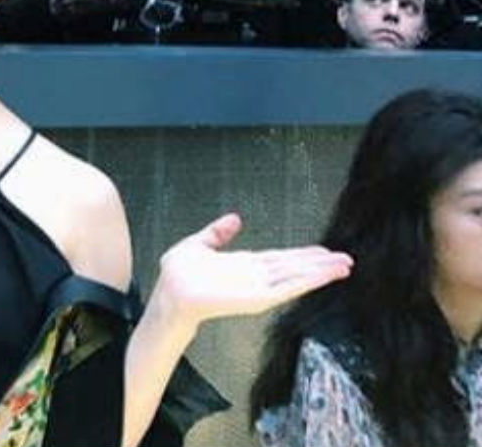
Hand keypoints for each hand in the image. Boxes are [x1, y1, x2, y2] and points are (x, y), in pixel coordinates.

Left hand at [153, 214, 352, 331]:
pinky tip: (324, 276)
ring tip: (345, 266)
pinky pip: (287, 289)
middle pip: (295, 267)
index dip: (303, 254)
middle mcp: (255, 277)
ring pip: (296, 277)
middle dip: (320, 263)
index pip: (280, 258)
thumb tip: (235, 218)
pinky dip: (307, 282)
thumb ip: (217, 233)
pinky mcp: (257, 298)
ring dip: (321, 272)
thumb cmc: (178, 275)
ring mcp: (257, 288)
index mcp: (244, 264)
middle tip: (347, 259)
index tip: (323, 250)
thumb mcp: (198, 245)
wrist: (170, 294)